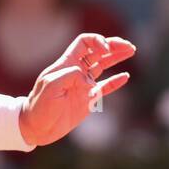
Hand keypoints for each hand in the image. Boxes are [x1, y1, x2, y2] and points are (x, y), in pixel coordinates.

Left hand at [19, 33, 135, 146]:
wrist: (37, 127)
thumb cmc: (39, 105)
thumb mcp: (50, 86)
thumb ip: (69, 75)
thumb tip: (88, 79)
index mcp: (66, 64)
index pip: (84, 43)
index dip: (97, 41)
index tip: (105, 49)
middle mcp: (76, 71)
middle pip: (97, 51)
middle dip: (113, 45)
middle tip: (128, 46)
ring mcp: (83, 84)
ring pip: (103, 65)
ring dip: (117, 57)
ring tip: (131, 50)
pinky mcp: (88, 99)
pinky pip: (105, 86)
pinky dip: (116, 81)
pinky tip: (125, 76)